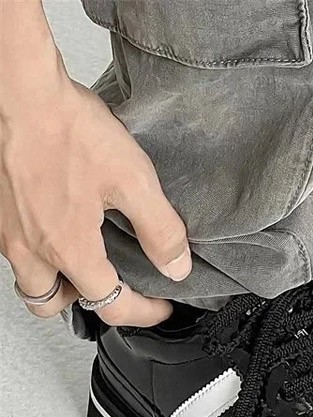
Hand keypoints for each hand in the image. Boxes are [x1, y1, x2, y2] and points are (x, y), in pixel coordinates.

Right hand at [0, 57, 189, 325]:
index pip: (111, 304)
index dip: (144, 312)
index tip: (160, 306)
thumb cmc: (67, 128)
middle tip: (117, 288)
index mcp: (69, 249)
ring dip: (59, 284)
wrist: (17, 89)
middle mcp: (31, 249)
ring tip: (87, 264)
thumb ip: (160, 230)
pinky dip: (41, 255)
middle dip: (89, 303)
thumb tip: (176, 267)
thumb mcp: (134, 181)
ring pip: (29, 282)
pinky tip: (59, 230)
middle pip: (55, 305)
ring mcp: (6, 231)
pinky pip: (16, 251)